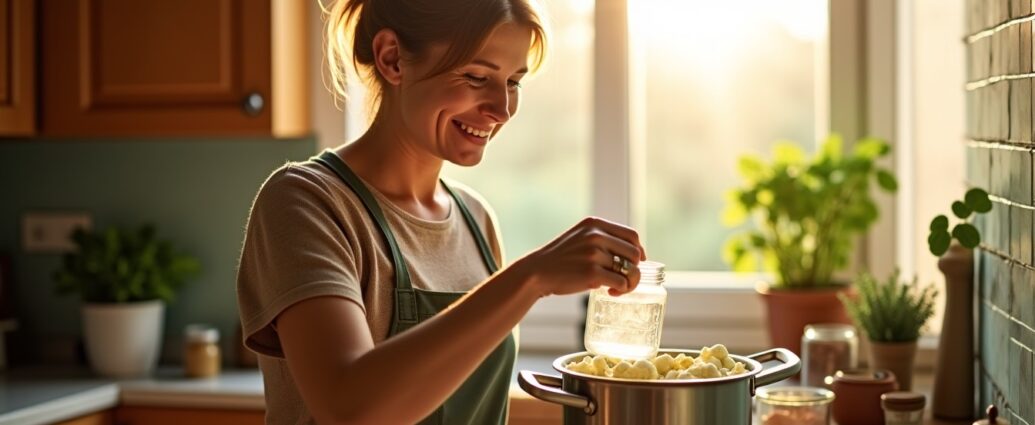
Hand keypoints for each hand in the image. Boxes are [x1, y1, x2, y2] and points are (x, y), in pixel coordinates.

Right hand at [516, 217, 646, 296]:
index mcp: (595, 224)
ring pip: (631, 270)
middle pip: (635, 253)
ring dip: (630, 282)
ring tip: (619, 288)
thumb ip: (602, 239)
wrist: (536, 271)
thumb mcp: (580, 237)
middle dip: (634, 268)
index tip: (636, 263)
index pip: (632, 235)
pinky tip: (610, 292)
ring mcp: (594, 254)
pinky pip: (621, 282)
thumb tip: (635, 253)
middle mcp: (596, 236)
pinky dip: (621, 290)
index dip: (639, 251)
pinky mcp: (592, 273)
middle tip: (624, 279)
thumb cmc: (561, 258)